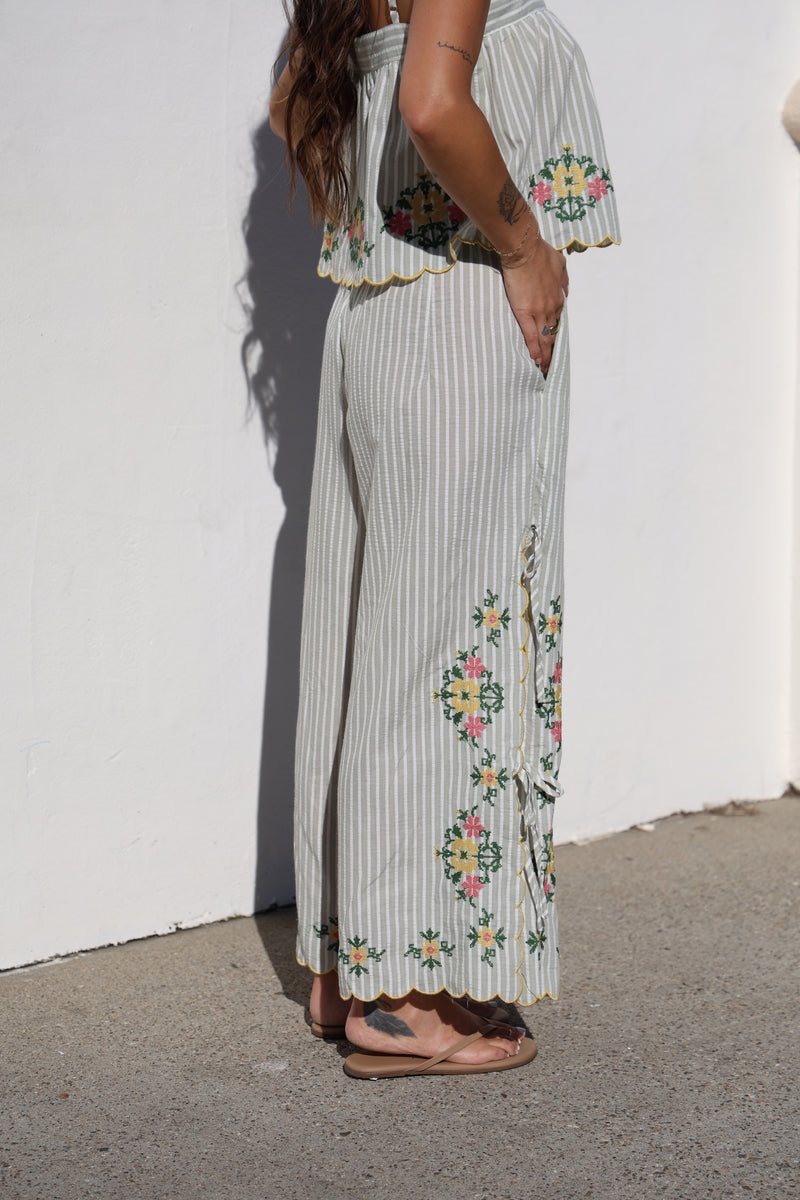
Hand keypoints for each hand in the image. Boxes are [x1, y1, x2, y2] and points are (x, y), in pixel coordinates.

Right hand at [500, 237, 568, 373]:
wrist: (524, 249)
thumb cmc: (539, 252)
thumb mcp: (560, 264)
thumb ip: (564, 279)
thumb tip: (566, 290)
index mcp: (559, 297)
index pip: (559, 322)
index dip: (556, 335)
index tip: (555, 346)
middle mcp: (552, 307)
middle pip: (553, 334)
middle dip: (553, 351)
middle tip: (552, 365)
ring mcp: (540, 311)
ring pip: (545, 339)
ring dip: (546, 355)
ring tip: (545, 368)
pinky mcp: (525, 312)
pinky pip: (531, 336)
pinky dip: (534, 349)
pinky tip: (536, 360)